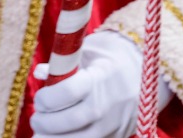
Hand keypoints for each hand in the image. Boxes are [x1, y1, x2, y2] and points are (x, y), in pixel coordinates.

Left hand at [31, 30, 168, 137]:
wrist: (145, 71)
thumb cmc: (110, 58)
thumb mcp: (88, 52)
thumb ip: (62, 64)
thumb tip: (39, 73)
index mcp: (99, 78)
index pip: (68, 92)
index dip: (47, 98)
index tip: (39, 98)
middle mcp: (108, 104)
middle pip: (71, 121)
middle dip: (47, 123)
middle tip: (36, 118)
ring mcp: (115, 124)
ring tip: (41, 133)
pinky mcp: (118, 136)